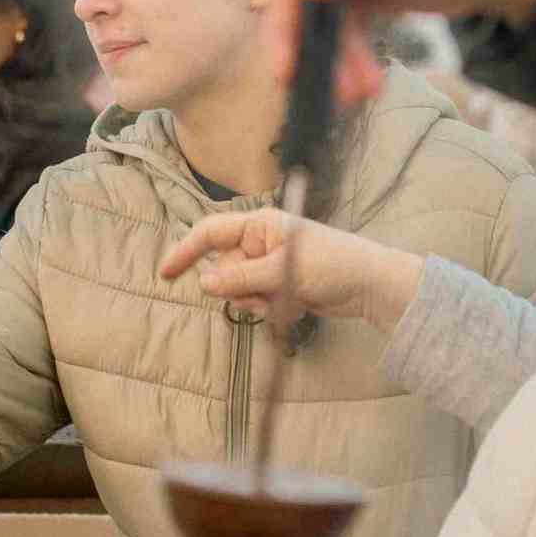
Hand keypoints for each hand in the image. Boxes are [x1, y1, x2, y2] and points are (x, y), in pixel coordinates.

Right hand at [158, 212, 422, 331]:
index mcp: (259, 226)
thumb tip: (204, 284)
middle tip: (271, 292)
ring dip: (261, 303)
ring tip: (291, 299)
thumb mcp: (283, 271)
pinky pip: (261, 304)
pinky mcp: (281, 288)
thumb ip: (241, 278)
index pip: (210, 234)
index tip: (165, 275)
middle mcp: (260, 244)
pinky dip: (275, 310)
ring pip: (241, 293)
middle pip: (224, 271)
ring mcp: (270, 267)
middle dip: (241, 289)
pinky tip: (300, 306)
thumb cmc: (333, 264)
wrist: (370, 286)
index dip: (186, 251)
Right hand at [268, 0, 535, 94]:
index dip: (281, 31)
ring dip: (340, 67)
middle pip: (303, 15)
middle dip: (317, 59)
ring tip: (364, 95)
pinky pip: (346, 39)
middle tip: (336, 96)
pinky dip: (355, 63)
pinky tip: (370, 85)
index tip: (284, 73)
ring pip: (326, 33)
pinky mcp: (361, 2)